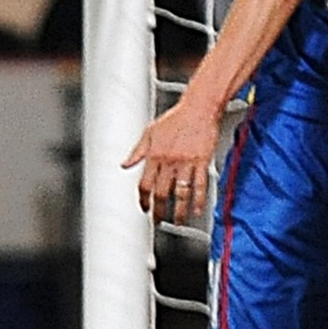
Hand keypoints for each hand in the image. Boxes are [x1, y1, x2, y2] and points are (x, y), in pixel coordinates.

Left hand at [123, 100, 221, 223]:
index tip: (144, 208)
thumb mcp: (149, 132)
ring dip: (178, 210)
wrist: (199, 108)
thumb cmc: (176, 118)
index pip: (144, 184)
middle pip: (161, 192)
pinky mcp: (203, 161)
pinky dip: (198, 200)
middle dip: (158, 210)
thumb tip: (125, 164)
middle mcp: (169, 160)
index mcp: (154, 155)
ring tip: (177, 221)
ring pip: (180, 193)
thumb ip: (137, 151)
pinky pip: (200, 185)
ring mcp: (186, 162)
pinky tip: (196, 209)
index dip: (143, 199)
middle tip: (158, 220)